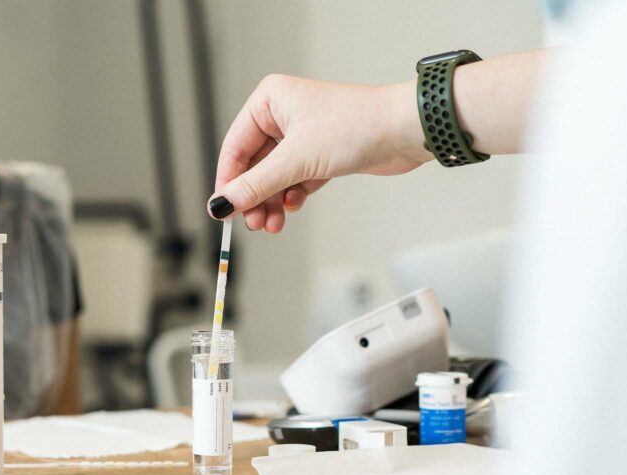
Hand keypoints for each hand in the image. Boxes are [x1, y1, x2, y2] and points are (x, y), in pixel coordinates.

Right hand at [207, 75, 433, 231]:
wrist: (404, 131)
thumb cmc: (355, 126)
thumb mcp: (296, 160)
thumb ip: (256, 185)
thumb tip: (222, 204)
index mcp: (270, 100)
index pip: (235, 147)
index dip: (228, 182)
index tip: (222, 211)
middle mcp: (284, 113)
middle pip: (254, 165)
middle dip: (254, 197)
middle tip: (253, 223)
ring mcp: (304, 134)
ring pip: (275, 176)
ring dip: (272, 201)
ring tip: (273, 223)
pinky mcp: (322, 153)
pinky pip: (295, 179)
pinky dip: (292, 196)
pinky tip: (294, 206)